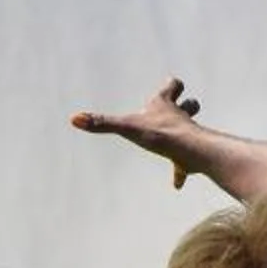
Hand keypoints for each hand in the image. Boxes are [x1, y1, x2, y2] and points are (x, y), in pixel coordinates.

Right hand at [68, 77, 202, 188]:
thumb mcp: (126, 128)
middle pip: (190, 105)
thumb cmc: (160, 135)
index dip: (171, 85)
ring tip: (177, 144)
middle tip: (179, 108)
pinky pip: (186, 164)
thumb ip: (101, 123)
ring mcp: (189, 136)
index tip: (170, 84)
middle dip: (187, 105)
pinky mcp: (191, 156)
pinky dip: (182, 171)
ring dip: (187, 133)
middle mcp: (179, 117)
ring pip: (192, 129)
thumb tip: (74, 119)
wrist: (191, 151)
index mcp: (165, 106)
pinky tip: (177, 182)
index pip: (172, 85)